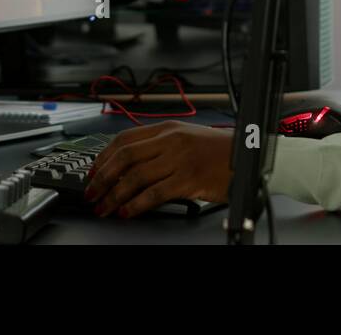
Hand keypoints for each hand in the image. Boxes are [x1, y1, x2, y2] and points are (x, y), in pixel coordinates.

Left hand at [82, 121, 232, 218]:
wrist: (250, 157)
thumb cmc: (220, 151)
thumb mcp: (187, 139)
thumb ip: (160, 147)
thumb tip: (130, 166)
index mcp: (167, 128)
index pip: (124, 139)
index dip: (103, 157)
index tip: (92, 172)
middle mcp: (170, 140)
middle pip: (124, 157)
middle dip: (102, 178)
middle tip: (91, 193)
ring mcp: (179, 159)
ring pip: (135, 177)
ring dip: (114, 195)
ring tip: (105, 207)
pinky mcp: (188, 179)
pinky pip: (154, 194)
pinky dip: (136, 205)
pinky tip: (127, 212)